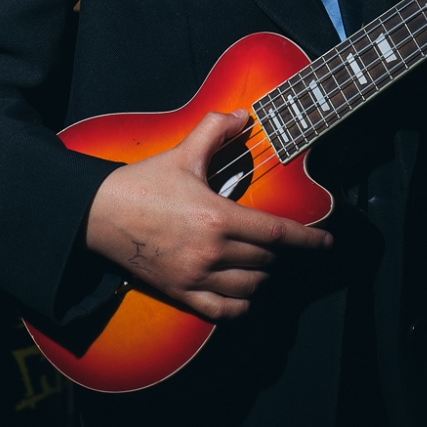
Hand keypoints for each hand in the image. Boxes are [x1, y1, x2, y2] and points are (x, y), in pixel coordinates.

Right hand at [83, 109, 331, 320]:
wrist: (99, 215)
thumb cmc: (143, 183)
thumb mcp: (183, 152)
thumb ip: (216, 129)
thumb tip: (243, 116)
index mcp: (218, 217)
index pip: (278, 233)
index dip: (308, 239)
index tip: (327, 242)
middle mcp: (212, 252)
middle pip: (266, 258)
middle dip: (279, 249)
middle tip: (280, 239)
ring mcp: (196, 276)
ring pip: (251, 285)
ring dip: (264, 274)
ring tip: (264, 261)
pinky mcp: (180, 292)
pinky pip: (223, 310)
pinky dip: (241, 305)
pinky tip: (246, 293)